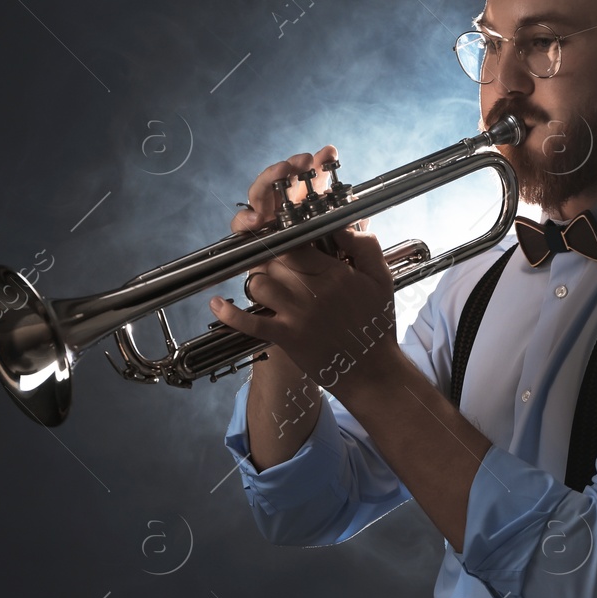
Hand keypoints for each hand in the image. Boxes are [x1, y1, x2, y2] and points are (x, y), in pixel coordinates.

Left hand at [211, 146, 399, 397]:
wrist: (371, 372)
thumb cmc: (376, 324)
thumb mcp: (381, 280)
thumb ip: (365, 247)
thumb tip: (344, 225)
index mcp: (335, 273)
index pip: (298, 241)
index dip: (288, 235)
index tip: (286, 234)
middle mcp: (312, 291)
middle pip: (274, 258)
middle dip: (271, 255)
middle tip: (276, 259)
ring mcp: (295, 315)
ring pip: (259, 283)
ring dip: (258, 280)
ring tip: (268, 282)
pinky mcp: (285, 337)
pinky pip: (250, 323)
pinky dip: (230, 314)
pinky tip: (215, 304)